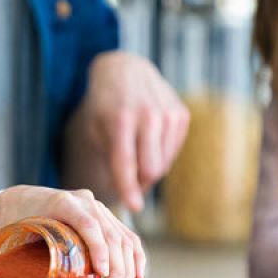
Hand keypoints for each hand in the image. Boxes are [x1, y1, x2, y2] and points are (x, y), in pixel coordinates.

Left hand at [0, 185, 145, 277]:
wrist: (22, 199)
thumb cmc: (16, 221)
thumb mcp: (13, 240)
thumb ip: (15, 273)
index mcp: (62, 203)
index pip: (88, 224)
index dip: (99, 249)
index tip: (102, 275)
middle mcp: (84, 202)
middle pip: (110, 235)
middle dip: (117, 269)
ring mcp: (98, 208)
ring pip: (123, 237)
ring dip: (128, 269)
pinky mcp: (106, 217)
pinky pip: (127, 236)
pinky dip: (136, 258)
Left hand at [71, 51, 189, 211]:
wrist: (125, 70)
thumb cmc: (105, 106)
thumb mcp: (96, 129)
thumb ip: (111, 160)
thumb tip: (132, 194)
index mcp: (120, 120)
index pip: (126, 163)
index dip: (129, 188)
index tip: (133, 207)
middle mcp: (147, 115)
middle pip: (150, 169)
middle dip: (139, 182)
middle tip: (129, 178)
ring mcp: (168, 113)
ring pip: (164, 163)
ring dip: (150, 167)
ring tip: (136, 152)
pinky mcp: (181, 114)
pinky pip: (173, 151)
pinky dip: (161, 153)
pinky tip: (149, 138)